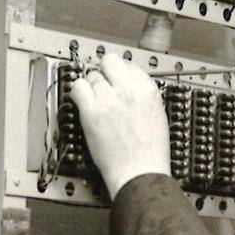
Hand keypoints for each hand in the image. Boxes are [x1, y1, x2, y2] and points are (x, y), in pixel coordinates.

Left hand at [68, 55, 171, 195]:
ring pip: (92, 75)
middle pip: (109, 62)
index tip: (115, 79)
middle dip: (104, 72)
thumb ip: (142, 96)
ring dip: (91, 86)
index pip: (130, 64)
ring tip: (93, 100)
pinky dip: (77, 92)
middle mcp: (128, 90)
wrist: (140, 172)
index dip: (120, 72)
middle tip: (102, 86)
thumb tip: (128, 86)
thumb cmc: (150, 152)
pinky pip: (78, 88)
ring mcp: (109, 99)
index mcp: (148, 90)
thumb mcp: (157, 115)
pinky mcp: (91, 111)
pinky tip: (81, 102)